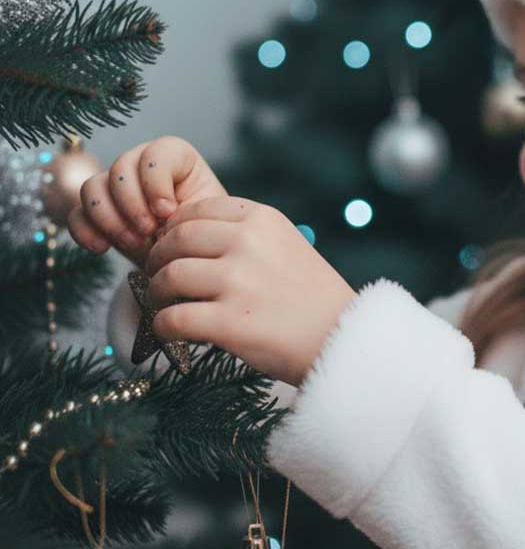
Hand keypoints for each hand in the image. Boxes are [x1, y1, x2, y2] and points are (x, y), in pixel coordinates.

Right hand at [67, 136, 227, 269]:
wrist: (189, 259)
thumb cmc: (203, 233)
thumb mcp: (206, 219)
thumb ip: (189, 209)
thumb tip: (163, 215)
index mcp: (176, 158)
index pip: (156, 153)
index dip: (156, 182)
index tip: (168, 212)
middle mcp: (141, 165)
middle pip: (120, 168)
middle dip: (132, 204)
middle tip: (148, 232)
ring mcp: (115, 187)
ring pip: (92, 187)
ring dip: (110, 218)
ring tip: (133, 243)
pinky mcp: (97, 213)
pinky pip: (76, 214)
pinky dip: (85, 231)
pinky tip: (102, 248)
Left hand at [142, 195, 357, 386]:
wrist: (342, 338)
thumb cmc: (312, 297)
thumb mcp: (287, 245)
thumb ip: (245, 235)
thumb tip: (185, 237)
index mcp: (263, 219)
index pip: (197, 210)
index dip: (174, 229)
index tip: (172, 247)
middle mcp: (248, 243)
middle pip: (176, 240)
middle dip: (158, 259)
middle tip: (157, 276)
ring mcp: (238, 282)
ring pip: (169, 277)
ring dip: (157, 293)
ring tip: (164, 304)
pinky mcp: (229, 322)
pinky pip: (172, 319)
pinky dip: (163, 327)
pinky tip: (170, 331)